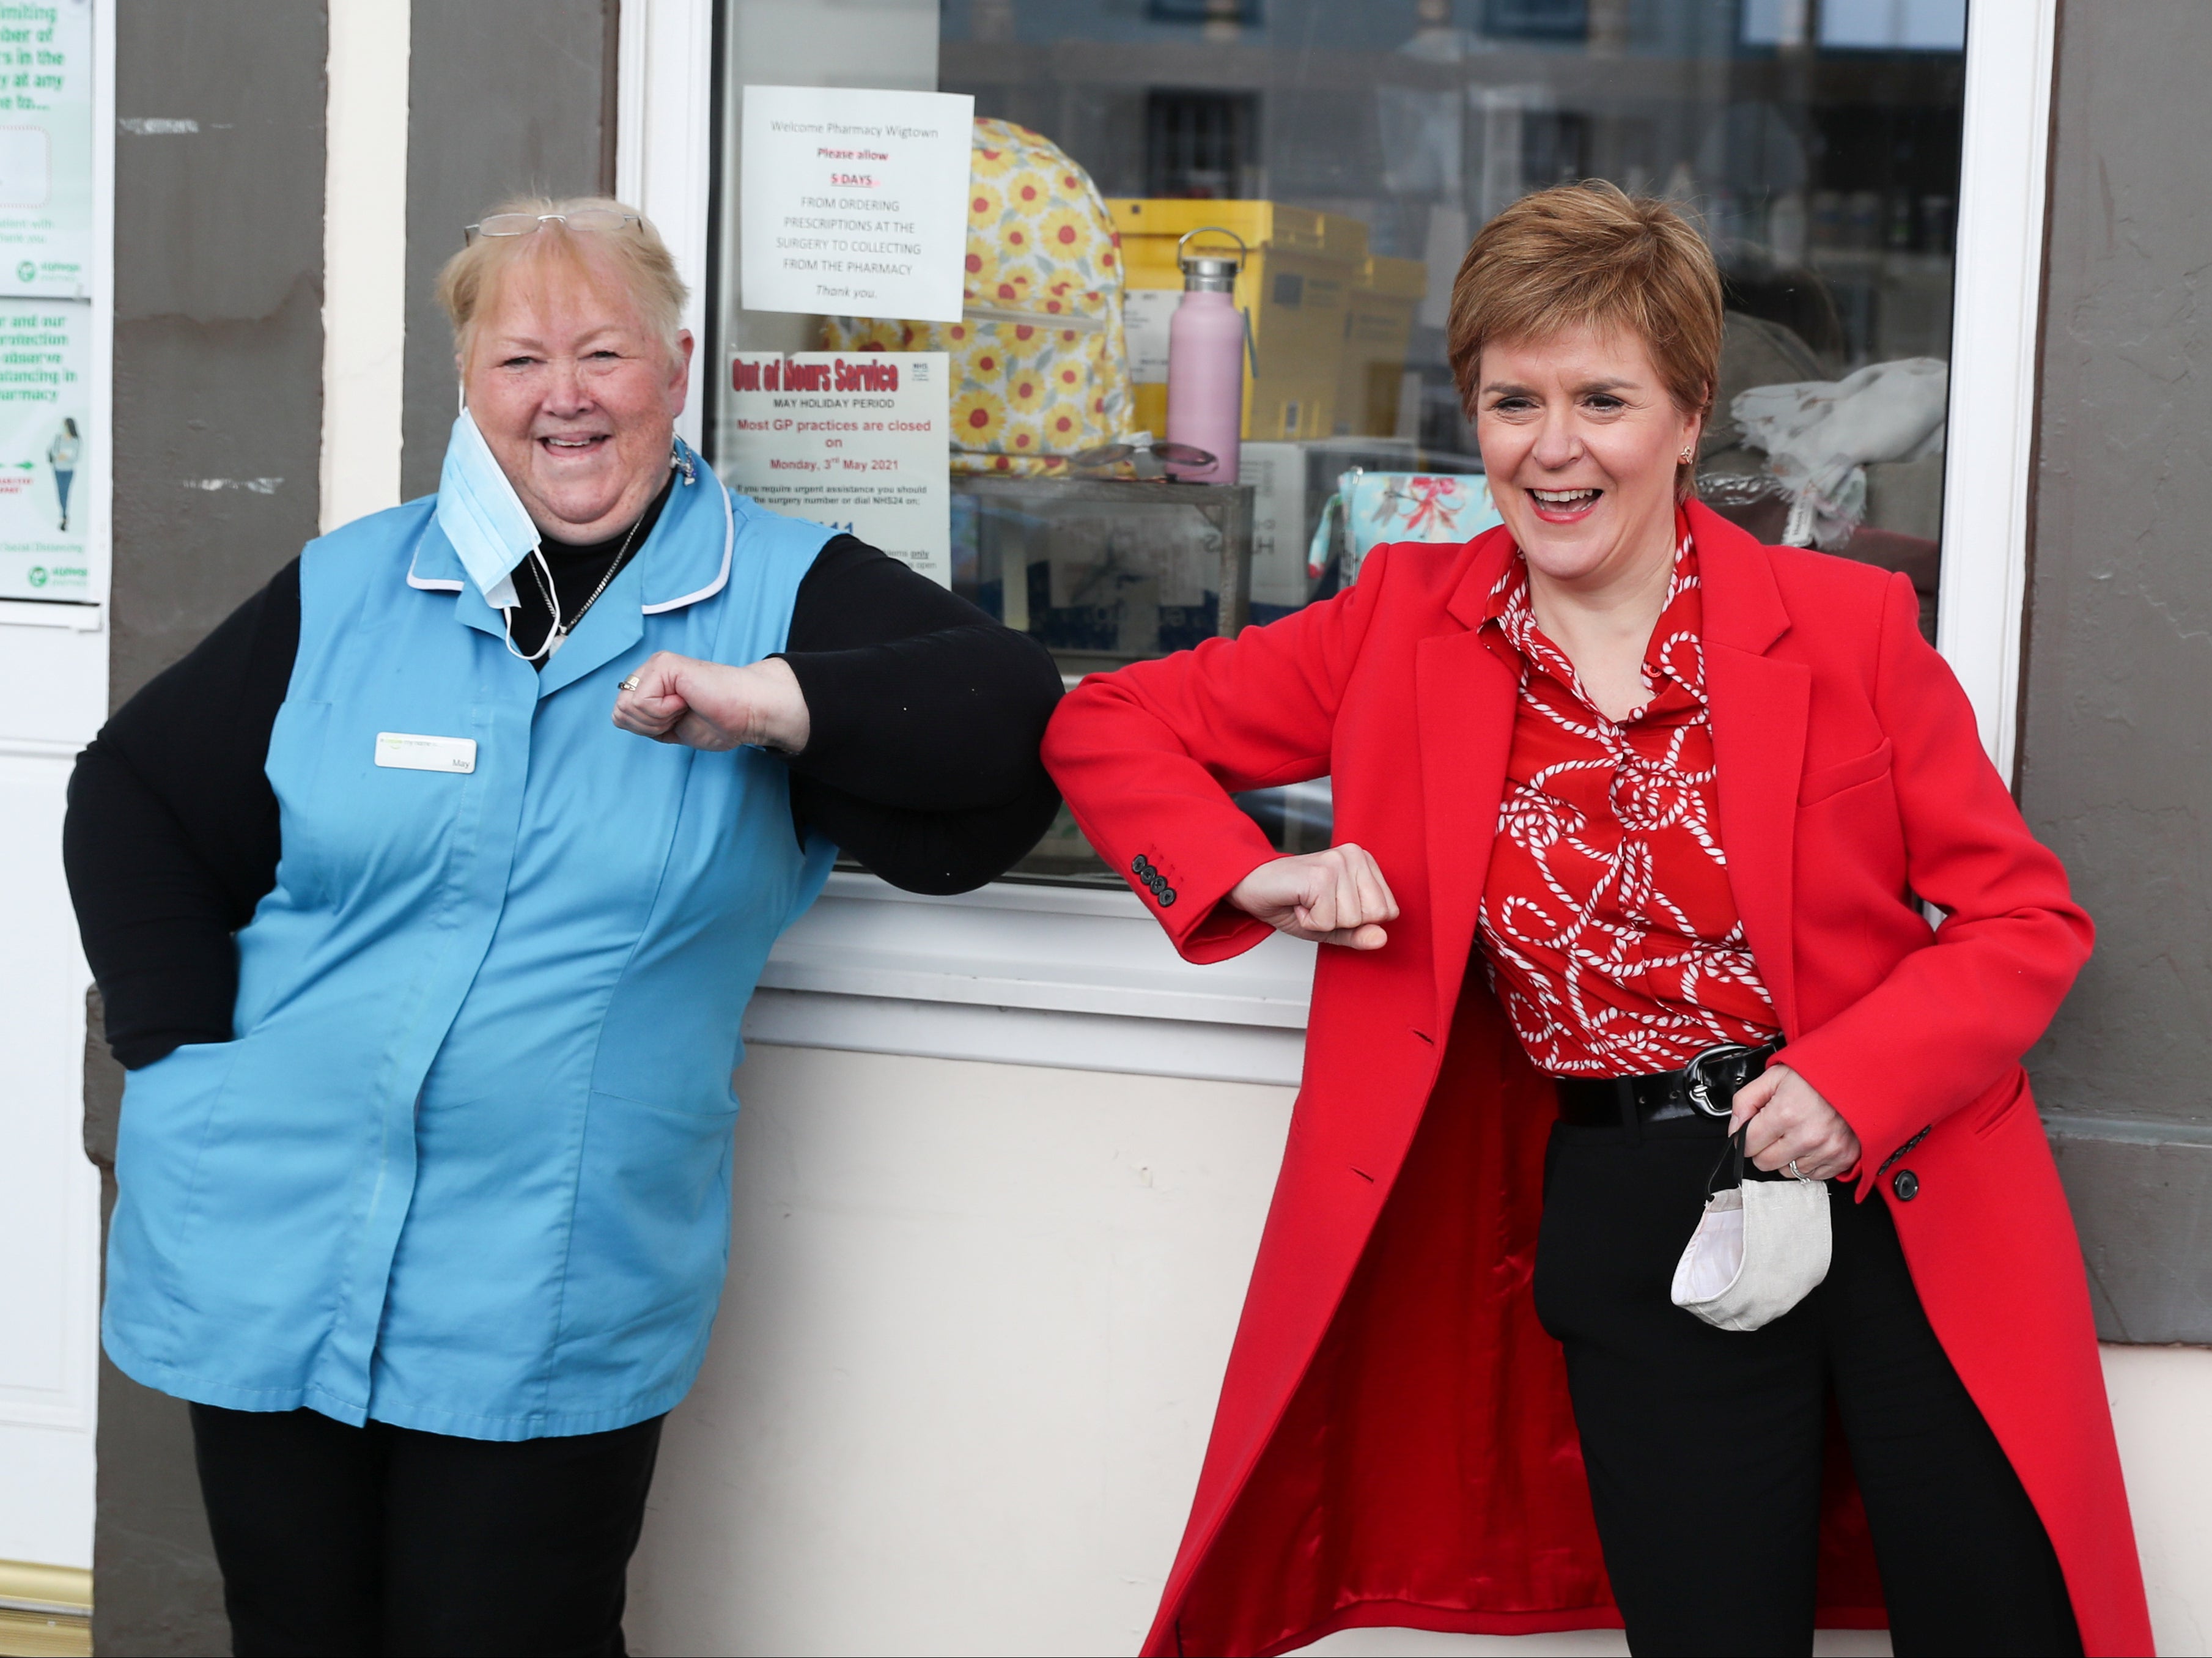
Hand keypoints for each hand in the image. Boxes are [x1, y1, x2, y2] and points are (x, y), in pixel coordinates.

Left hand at [612, 652, 809, 752]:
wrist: (749, 713)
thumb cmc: (720, 720)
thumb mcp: (669, 728)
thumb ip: (645, 720)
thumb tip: (619, 714)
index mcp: (651, 684)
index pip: (622, 715)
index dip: (647, 730)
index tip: (677, 722)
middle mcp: (651, 670)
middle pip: (619, 712)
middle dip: (649, 726)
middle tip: (680, 716)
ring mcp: (657, 665)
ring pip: (627, 708)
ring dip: (657, 720)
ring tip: (684, 708)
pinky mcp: (665, 665)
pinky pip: (642, 702)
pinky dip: (664, 713)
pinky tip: (686, 702)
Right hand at [1227, 843, 1399, 949]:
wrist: (1252, 886)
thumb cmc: (1291, 900)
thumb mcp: (1332, 925)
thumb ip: (1359, 933)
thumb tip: (1382, 939)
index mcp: (1365, 861)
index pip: (1389, 911)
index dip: (1358, 921)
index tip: (1331, 906)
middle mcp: (1355, 856)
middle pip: (1375, 916)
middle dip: (1343, 921)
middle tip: (1318, 905)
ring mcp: (1338, 862)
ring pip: (1351, 920)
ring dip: (1322, 921)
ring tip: (1307, 903)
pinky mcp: (1321, 875)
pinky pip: (1328, 921)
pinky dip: (1309, 922)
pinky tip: (1299, 903)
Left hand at [1729, 1064, 1860, 1181]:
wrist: (1858, 1076)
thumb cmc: (1817, 1075)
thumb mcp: (1773, 1077)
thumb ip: (1745, 1101)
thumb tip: (1734, 1128)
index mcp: (1785, 1113)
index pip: (1747, 1145)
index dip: (1744, 1137)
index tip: (1751, 1131)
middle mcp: (1807, 1136)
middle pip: (1765, 1163)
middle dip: (1763, 1148)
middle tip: (1774, 1131)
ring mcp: (1827, 1150)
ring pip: (1788, 1171)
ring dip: (1787, 1157)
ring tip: (1797, 1133)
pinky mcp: (1843, 1158)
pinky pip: (1813, 1175)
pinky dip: (1808, 1161)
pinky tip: (1812, 1142)